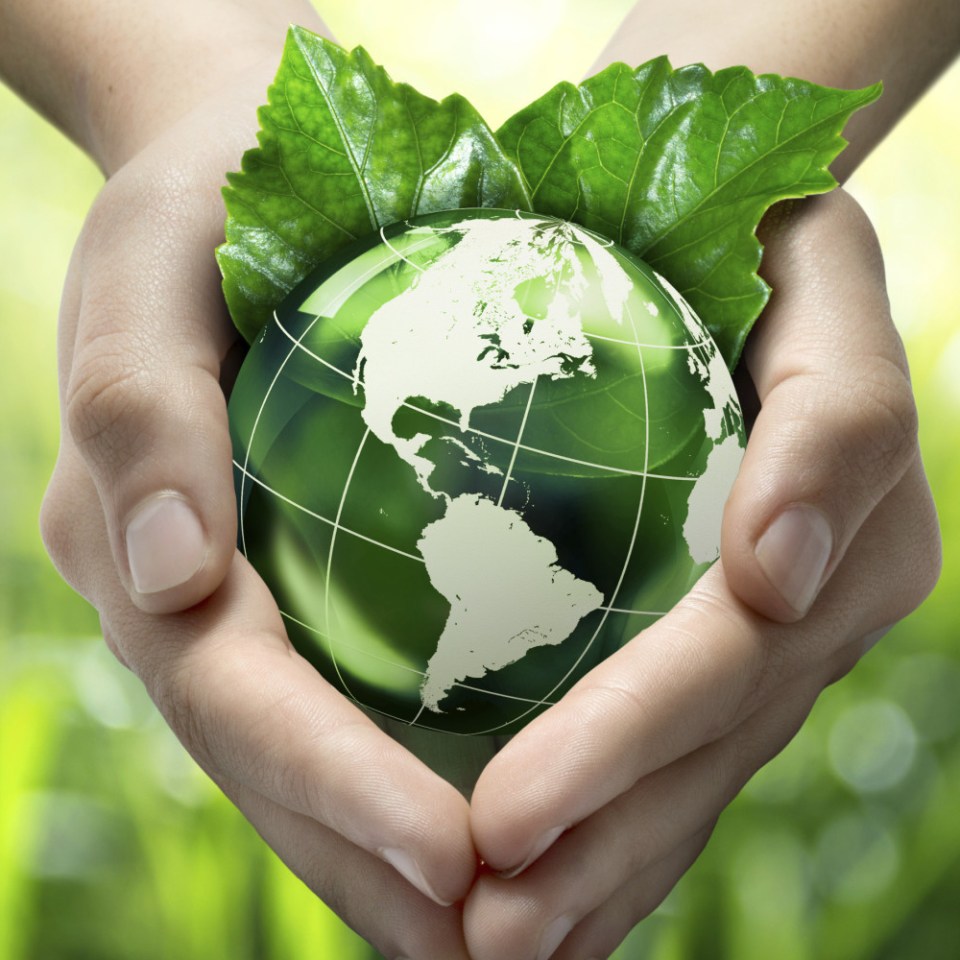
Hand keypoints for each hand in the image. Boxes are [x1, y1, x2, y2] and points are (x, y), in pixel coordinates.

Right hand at [38, 47, 476, 959]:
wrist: (225, 183)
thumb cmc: (198, 212)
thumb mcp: (151, 271)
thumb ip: (142, 419)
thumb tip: (169, 587)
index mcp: (136, 544)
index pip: (235, 697)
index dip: (332, 789)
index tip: (451, 860)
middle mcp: (181, 603)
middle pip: (275, 768)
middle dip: (375, 869)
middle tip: (500, 954)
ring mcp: (232, 609)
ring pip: (312, 763)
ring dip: (399, 862)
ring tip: (513, 937)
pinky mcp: (293, 591)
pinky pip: (355, 703)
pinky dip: (419, 781)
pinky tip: (505, 824)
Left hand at [463, 189, 940, 959]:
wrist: (755, 242)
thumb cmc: (771, 238)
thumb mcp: (824, 273)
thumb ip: (838, 422)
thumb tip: (773, 578)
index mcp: (851, 527)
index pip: (726, 659)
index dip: (626, 746)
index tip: (503, 821)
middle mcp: (819, 604)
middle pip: (706, 750)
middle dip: (601, 848)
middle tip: (485, 937)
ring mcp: (781, 637)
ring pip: (693, 779)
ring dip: (601, 872)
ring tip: (494, 948)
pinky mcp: (729, 648)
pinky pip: (670, 750)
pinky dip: (608, 829)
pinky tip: (532, 886)